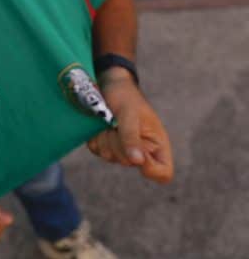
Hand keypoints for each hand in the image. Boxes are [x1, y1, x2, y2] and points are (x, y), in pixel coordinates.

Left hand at [87, 68, 173, 183]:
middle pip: (128, 163)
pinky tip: (100, 124)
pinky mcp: (105, 145)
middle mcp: (140, 151)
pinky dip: (95, 135)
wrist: (108, 85)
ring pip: (109, 156)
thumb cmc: (126, 96)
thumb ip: (132, 136)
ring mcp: (121, 149)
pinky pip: (96, 149)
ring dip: (105, 136)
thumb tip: (138, 161)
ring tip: (109, 120)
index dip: (151, 169)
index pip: (163, 173)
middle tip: (117, 122)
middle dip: (118, 141)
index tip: (138, 152)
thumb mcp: (130, 113)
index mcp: (156, 145)